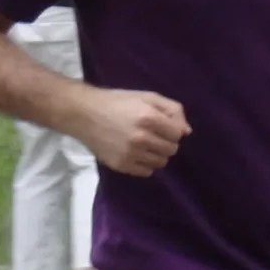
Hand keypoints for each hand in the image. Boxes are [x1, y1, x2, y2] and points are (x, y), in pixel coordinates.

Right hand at [73, 88, 188, 176]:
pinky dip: (146, 165)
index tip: (163, 126)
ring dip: (158, 155)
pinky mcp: (119, 165)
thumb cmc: (118, 102)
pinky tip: (137, 154)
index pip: (178, 134)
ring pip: (161, 162)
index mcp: (149, 118)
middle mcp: (141, 138)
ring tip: (146, 145)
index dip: (173, 130)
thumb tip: (186, 132)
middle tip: (154, 136)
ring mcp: (130, 153)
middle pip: (171, 149)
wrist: (83, 114)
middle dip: (167, 143)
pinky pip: (145, 172)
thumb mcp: (148, 97)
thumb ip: (173, 110)